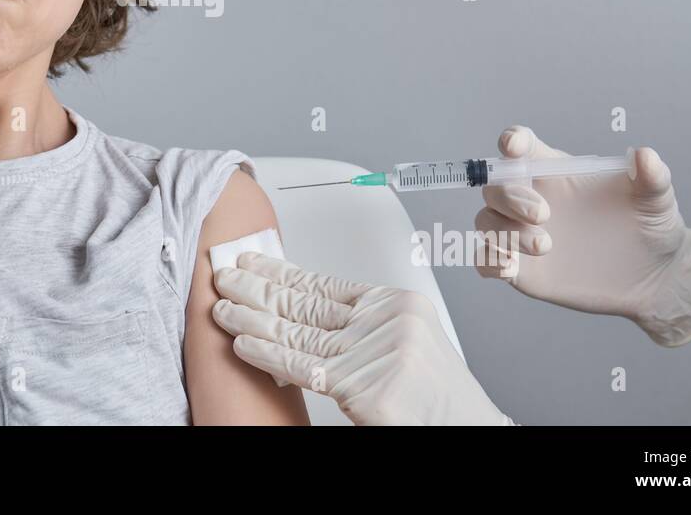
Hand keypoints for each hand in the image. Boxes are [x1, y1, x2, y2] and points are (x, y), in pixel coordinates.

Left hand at [212, 253, 513, 424]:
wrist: (468, 429)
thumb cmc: (438, 399)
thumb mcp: (403, 345)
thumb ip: (361, 328)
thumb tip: (302, 317)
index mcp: (396, 303)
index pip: (324, 284)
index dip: (283, 272)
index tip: (254, 262)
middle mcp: (385, 320)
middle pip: (306, 302)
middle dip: (259, 289)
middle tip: (225, 275)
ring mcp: (374, 351)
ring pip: (296, 330)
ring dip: (252, 318)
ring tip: (222, 307)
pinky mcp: (361, 385)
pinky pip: (299, 365)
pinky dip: (267, 353)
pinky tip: (242, 342)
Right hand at [475, 126, 690, 346]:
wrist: (654, 277)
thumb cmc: (651, 227)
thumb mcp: (656, 199)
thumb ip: (651, 176)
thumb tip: (645, 155)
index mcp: (555, 171)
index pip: (522, 147)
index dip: (511, 141)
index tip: (514, 146)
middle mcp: (530, 198)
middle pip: (496, 185)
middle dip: (511, 196)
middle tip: (544, 214)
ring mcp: (520, 233)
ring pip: (486, 221)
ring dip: (502, 231)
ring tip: (544, 245)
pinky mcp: (520, 268)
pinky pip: (485, 259)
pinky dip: (488, 260)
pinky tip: (509, 266)